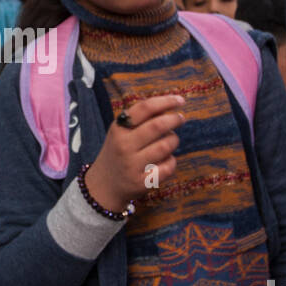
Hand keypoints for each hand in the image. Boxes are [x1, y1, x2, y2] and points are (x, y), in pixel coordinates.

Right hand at [83, 94, 185, 212]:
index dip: (166, 101)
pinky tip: (165, 160)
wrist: (104, 185)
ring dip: (173, 140)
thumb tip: (170, 104)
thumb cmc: (118, 152)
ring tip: (170, 141)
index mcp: (118, 129)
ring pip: (166, 146)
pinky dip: (171, 161)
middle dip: (175, 119)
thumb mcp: (120, 132)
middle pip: (158, 126)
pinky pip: (168, 166)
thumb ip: (140, 118)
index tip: (180, 100)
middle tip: (180, 118)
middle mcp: (124, 146)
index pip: (145, 108)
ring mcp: (132, 165)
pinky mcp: (142, 182)